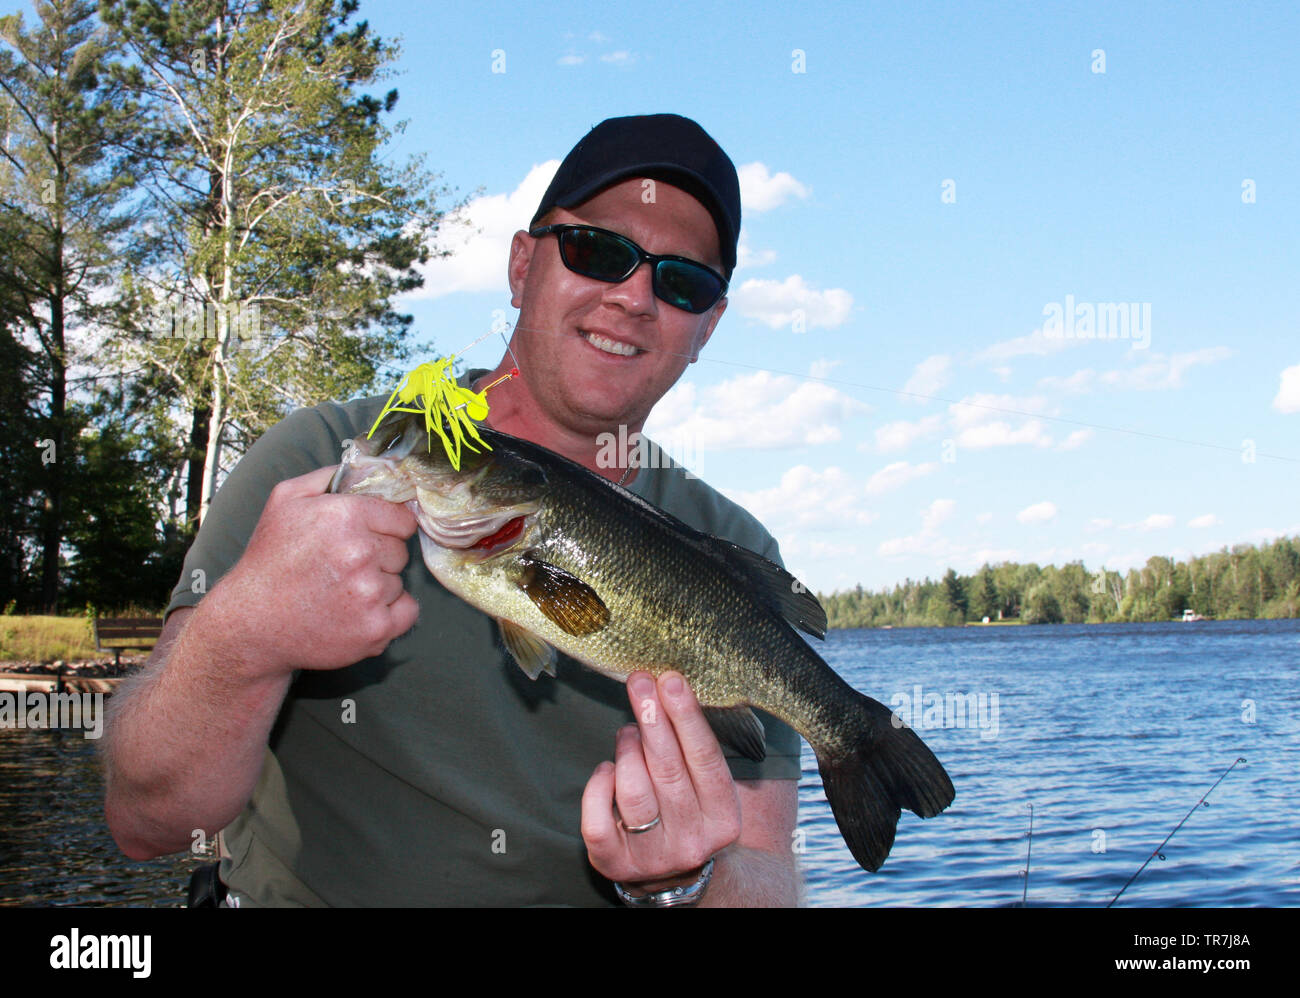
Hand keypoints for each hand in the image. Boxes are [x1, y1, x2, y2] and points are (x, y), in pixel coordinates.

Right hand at [210, 465, 419, 676]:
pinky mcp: (375, 629)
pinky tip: (357, 613)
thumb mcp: (286, 499)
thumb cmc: (269, 560)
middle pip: (401, 551)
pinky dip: (389, 615)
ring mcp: (369, 594)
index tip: (365, 538)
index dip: (385, 528)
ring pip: (399, 582)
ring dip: (378, 587)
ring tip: (340, 592)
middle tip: (342, 567)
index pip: (402, 519)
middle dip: (379, 557)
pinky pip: (407, 612)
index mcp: (345, 516)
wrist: (251, 623)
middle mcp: (361, 553)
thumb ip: (330, 476)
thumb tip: (369, 466)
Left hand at [581, 671, 742, 891]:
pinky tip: (607, 769)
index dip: (687, 717)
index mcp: (723, 818)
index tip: (671, 681)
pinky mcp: (614, 863)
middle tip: (640, 682)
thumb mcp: (704, 784)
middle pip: (668, 770)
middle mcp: (691, 841)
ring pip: (633, 791)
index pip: (706, 759)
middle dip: (652, 719)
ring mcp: (652, 856)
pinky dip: (598, 785)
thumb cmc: (687, 808)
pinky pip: (597, 820)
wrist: (672, 873)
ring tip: (628, 732)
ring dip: (627, 750)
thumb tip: (665, 686)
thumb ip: (691, 745)